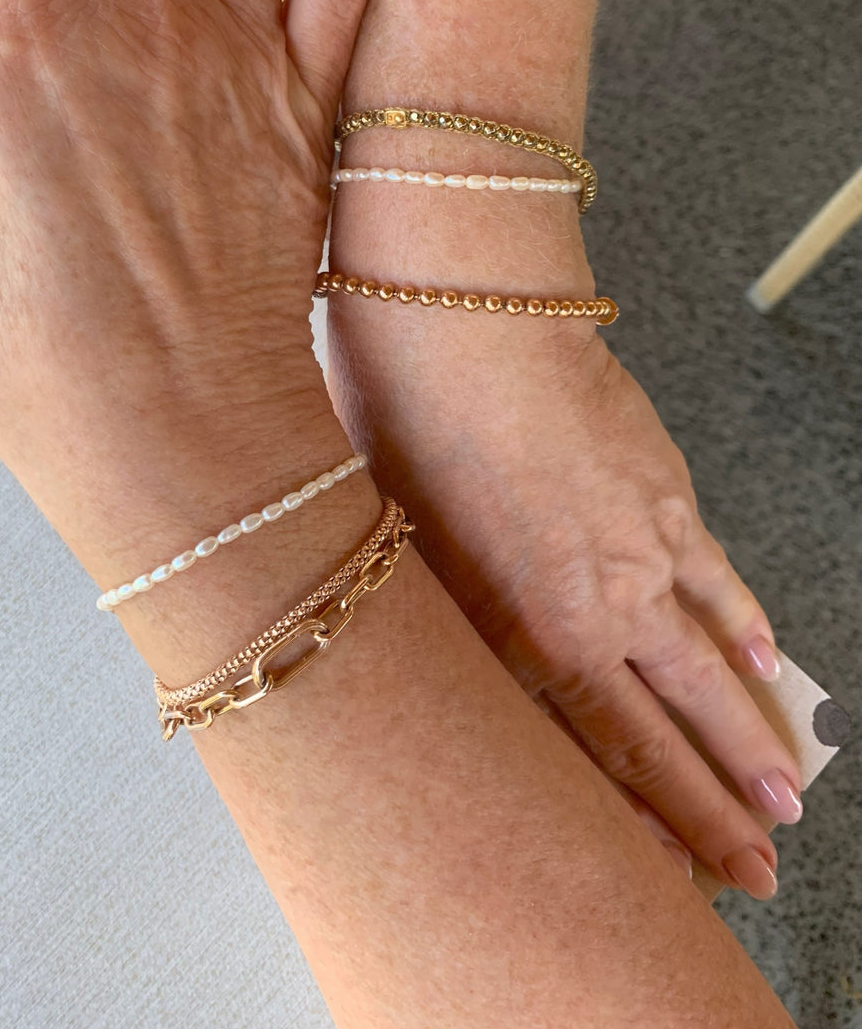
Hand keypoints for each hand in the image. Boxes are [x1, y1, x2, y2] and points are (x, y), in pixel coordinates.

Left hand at [328, 209, 799, 900]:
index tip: (694, 875)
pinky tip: (772, 660)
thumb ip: (454, 624)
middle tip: (765, 866)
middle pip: (676, 725)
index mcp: (520, 632)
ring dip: (755, 731)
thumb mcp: (402, 546)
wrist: (461, 316)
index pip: (606, 756)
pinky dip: (749, 623)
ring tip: (789, 787)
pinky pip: (720, 577)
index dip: (658, 824)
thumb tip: (477, 675)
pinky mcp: (666, 489)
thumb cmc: (403, 422)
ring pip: (715, 661)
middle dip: (723, 805)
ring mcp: (645, 548)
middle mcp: (595, 606)